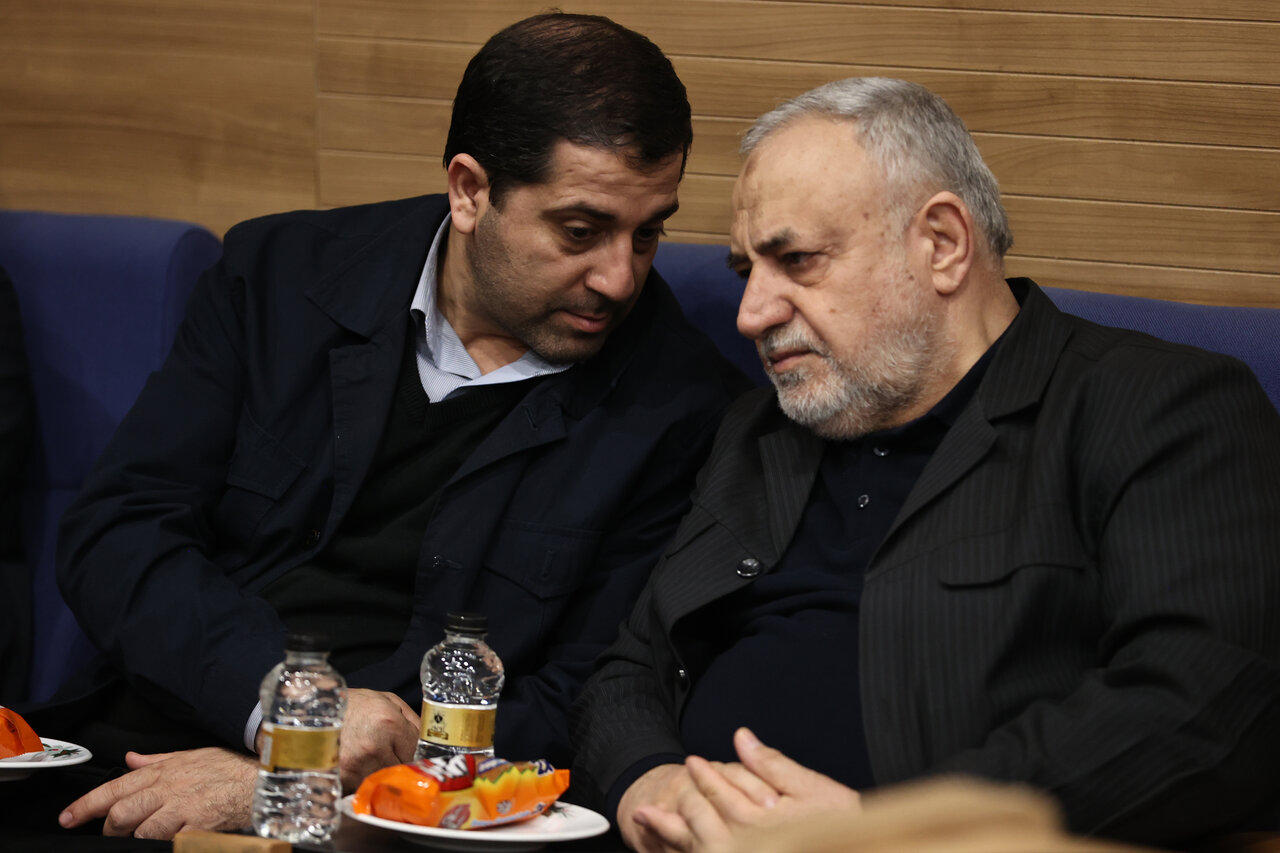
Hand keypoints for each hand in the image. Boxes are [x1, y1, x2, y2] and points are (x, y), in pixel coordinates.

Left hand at [59, 747, 255, 838]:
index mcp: (163, 770)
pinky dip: (163, 843)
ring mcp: (181, 807)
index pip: (115, 788)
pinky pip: (167, 841)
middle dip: (110, 829)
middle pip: (122, 813)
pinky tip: (169, 839)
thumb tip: (130, 758)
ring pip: (140, 831)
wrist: (259, 780)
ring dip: (136, 839)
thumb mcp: (191, 756)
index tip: (68, 818)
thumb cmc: (227, 769)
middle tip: (111, 834)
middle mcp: (168, 787)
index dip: (86, 805)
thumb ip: (157, 760)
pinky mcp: (196, 825)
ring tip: (143, 838)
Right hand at [335, 688, 419, 789]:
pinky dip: (363, 782)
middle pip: (401, 770)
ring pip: (383, 782)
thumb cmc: (351, 704)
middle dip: (398, 766)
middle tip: (388, 757)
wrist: (313, 711)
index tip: (406, 752)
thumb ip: (412, 721)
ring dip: (380, 776)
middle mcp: (374, 747)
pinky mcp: (341, 779)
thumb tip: (428, 744)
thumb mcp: (387, 701)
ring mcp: (356, 766)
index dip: (411, 753)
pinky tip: (357, 768)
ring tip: (369, 760)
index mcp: (389, 724)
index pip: (415, 753)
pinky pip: (363, 788)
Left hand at [632, 728, 861, 852]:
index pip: (719, 792)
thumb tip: (741, 737)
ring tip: (643, 819)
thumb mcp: (814, 790)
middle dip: (682, 802)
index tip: (693, 763)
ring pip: (696, 847)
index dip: (704, 776)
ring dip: (668, 833)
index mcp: (758, 820)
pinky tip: (674, 849)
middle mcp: (743, 846)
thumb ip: (772, 765)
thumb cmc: (843, 827)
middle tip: (669, 789)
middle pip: (700, 820)